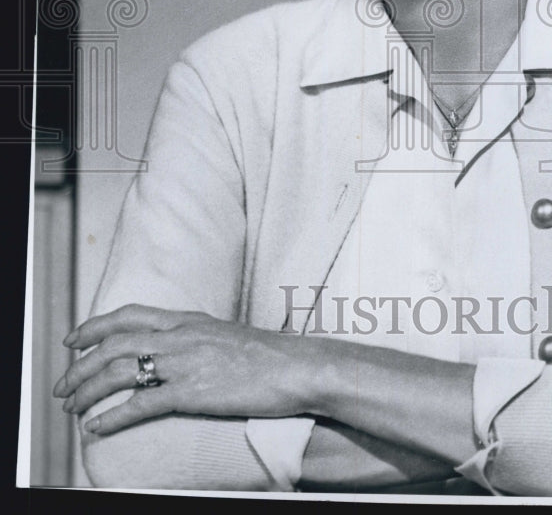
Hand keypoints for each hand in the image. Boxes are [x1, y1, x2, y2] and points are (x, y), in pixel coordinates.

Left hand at [53, 304, 316, 434]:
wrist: (298, 368)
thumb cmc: (269, 357)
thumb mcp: (226, 335)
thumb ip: (197, 338)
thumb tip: (177, 349)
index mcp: (189, 320)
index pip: (130, 315)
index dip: (94, 326)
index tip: (72, 341)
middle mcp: (181, 336)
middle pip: (115, 343)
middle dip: (80, 366)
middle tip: (62, 387)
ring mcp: (186, 363)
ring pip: (120, 371)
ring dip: (88, 391)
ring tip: (72, 410)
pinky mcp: (193, 392)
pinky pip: (141, 404)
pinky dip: (112, 417)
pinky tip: (97, 429)